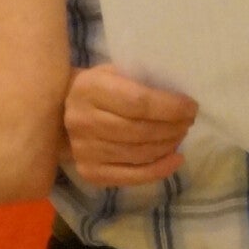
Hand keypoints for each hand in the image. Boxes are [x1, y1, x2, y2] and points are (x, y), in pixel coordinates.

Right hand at [63, 65, 197, 186]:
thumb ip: (139, 80)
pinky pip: (133, 176)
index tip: (191, 107)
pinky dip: (160, 170)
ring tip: (180, 134)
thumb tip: (180, 96)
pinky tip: (176, 159)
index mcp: (90, 88)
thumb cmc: (97, 88)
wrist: (58, 113)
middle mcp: (83, 121)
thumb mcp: (113, 72)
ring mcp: (84, 150)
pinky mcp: (90, 172)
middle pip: (141, 131)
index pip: (138, 102)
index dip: (170, 107)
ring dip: (168, 145)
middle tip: (188, 122)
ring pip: (140, 154)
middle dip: (173, 127)